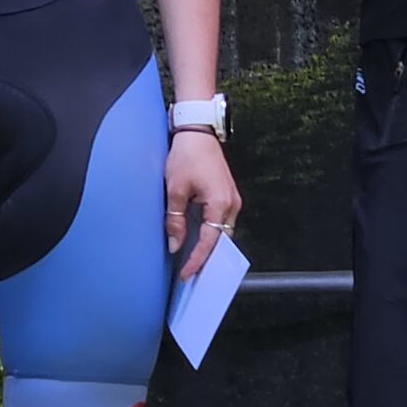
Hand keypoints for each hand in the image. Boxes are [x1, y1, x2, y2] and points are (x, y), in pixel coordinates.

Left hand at [164, 130, 240, 280]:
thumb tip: (175, 244)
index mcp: (220, 203)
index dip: (198, 260)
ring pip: (222, 231)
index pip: (210, 242)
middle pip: (221, 240)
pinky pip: (221, 221)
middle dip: (207, 258)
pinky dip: (210, 233)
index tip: (187, 274)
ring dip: (209, 246)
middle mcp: (232, 204)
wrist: (197, 133)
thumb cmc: (186, 156)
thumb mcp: (175, 189)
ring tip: (192, 261)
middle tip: (192, 274)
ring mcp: (232, 200)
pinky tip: (197, 239)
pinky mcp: (227, 195)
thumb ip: (175, 219)